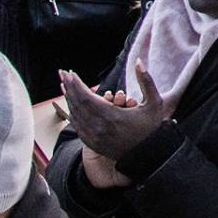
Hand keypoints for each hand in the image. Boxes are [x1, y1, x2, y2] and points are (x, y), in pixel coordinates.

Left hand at [58, 53, 171, 167]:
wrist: (147, 156)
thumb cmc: (152, 128)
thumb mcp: (154, 102)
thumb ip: (146, 80)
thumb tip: (139, 61)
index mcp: (112, 116)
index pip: (86, 96)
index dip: (76, 84)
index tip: (70, 72)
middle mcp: (99, 127)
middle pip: (77, 103)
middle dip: (69, 86)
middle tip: (62, 73)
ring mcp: (94, 137)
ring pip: (75, 114)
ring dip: (68, 98)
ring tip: (64, 85)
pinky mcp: (92, 143)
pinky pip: (77, 125)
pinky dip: (72, 112)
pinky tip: (71, 104)